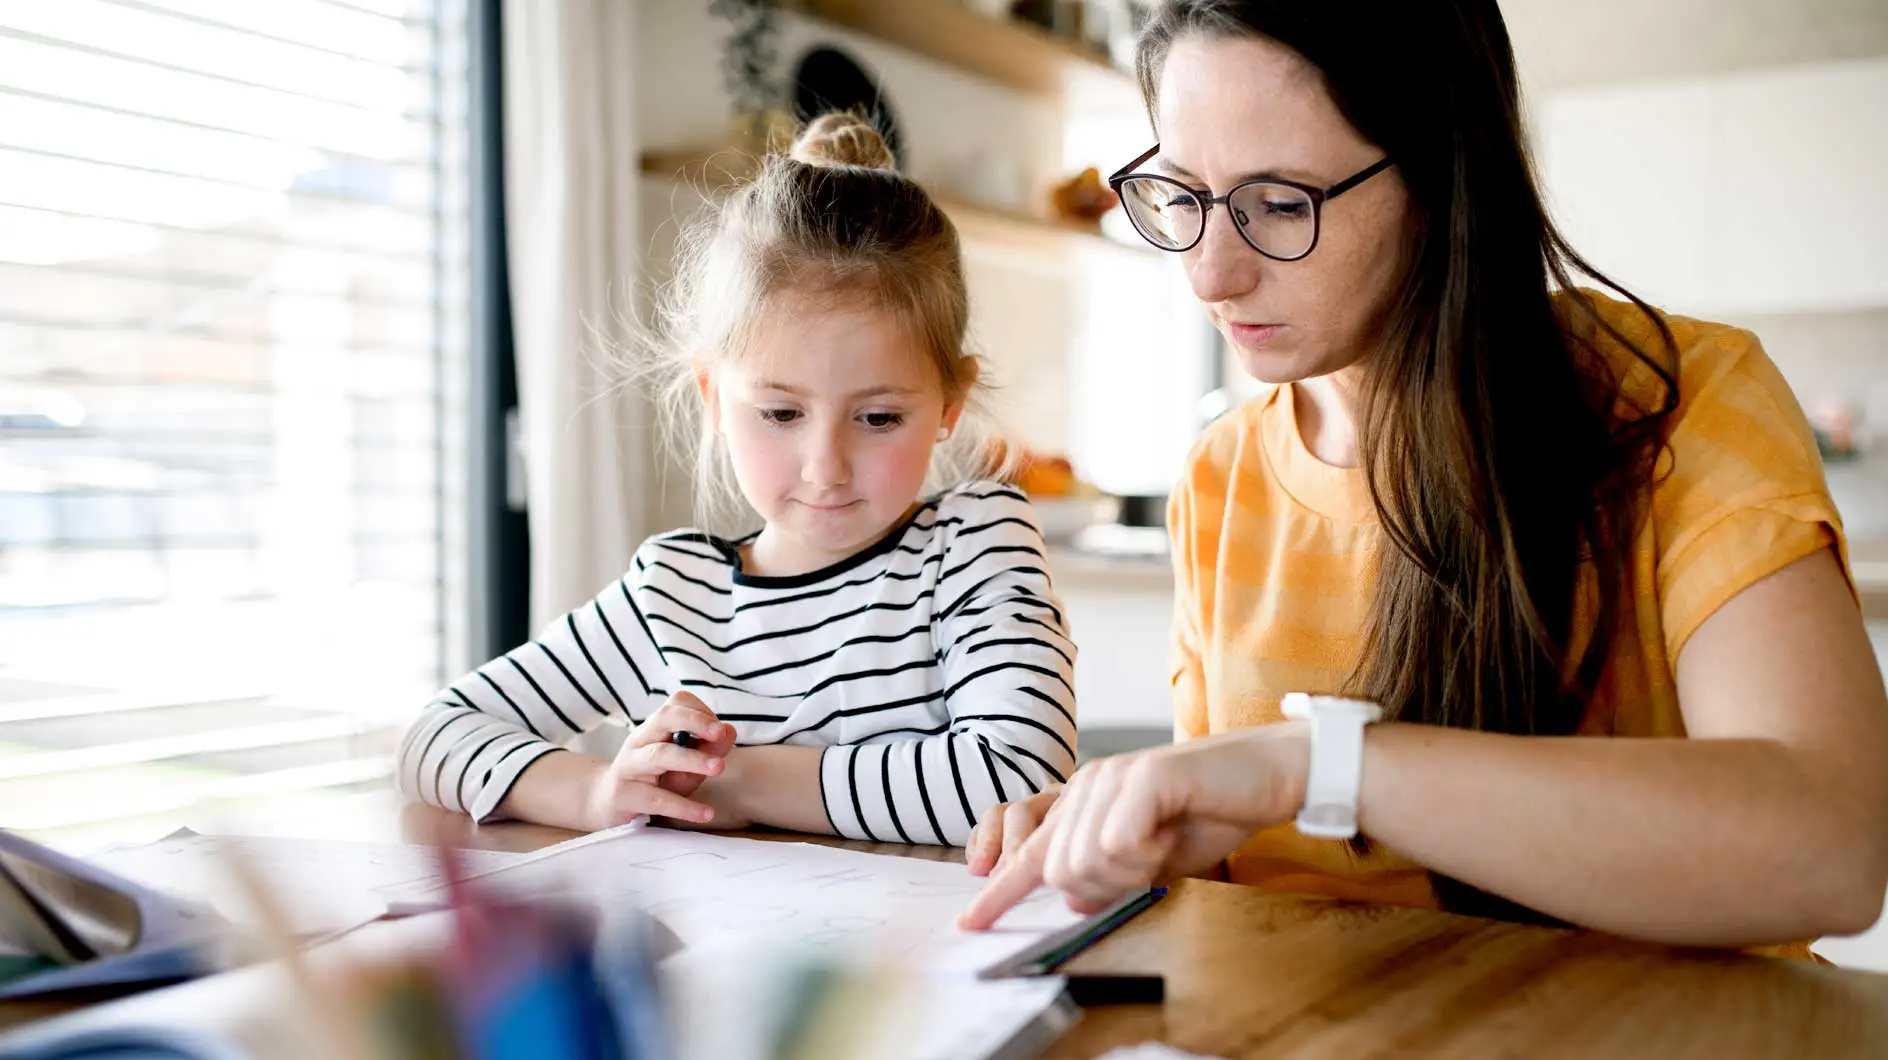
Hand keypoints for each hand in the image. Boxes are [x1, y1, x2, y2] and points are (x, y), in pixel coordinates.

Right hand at [583, 692, 735, 829]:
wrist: (607, 804)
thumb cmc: (655, 781)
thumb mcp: (685, 766)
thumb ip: (708, 750)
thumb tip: (729, 731)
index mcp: (654, 728)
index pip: (677, 703)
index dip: (701, 712)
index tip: (718, 730)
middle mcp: (639, 741)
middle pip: (664, 718)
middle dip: (694, 722)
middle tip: (719, 733)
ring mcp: (629, 767)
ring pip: (659, 755)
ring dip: (691, 759)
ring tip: (719, 767)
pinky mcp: (625, 796)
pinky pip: (656, 799)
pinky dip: (683, 807)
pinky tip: (706, 813)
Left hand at [957, 723, 1310, 929]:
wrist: (1267, 776)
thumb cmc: (1210, 814)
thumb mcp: (1149, 860)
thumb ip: (1106, 878)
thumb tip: (1072, 898)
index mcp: (1083, 802)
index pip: (1028, 851)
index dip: (998, 892)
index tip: (970, 924)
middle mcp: (1087, 784)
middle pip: (1057, 871)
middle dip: (1103, 887)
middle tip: (1149, 863)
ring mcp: (1110, 776)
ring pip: (1083, 862)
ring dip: (1130, 872)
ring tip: (1163, 842)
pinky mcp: (1141, 777)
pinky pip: (1119, 845)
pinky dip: (1149, 855)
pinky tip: (1171, 831)